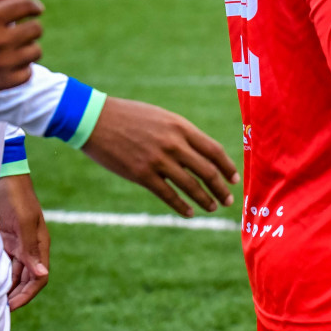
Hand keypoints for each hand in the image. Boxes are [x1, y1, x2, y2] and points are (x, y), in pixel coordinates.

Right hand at [0, 0, 43, 101]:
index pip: (27, 6)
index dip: (35, 6)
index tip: (35, 10)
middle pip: (36, 29)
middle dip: (31, 27)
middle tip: (20, 31)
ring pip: (35, 52)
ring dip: (28, 49)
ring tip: (14, 49)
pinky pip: (28, 74)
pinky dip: (22, 69)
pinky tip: (11, 65)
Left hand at [0, 172, 49, 309]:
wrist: (2, 176)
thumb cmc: (15, 196)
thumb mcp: (23, 222)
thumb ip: (31, 249)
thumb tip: (42, 275)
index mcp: (40, 244)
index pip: (39, 277)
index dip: (27, 294)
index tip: (10, 307)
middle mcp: (30, 247)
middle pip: (26, 279)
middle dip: (16, 296)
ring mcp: (16, 244)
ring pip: (13, 274)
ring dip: (5, 288)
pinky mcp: (3, 241)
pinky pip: (2, 264)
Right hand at [80, 97, 239, 216]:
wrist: (95, 119)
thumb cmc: (129, 117)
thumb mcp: (162, 118)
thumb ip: (181, 134)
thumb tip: (198, 153)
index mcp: (182, 127)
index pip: (214, 150)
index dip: (228, 167)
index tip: (234, 179)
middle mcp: (174, 144)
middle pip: (207, 170)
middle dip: (221, 188)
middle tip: (228, 200)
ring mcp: (158, 160)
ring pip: (190, 185)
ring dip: (204, 199)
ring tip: (212, 208)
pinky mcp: (141, 174)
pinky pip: (167, 194)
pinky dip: (180, 206)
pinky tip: (188, 213)